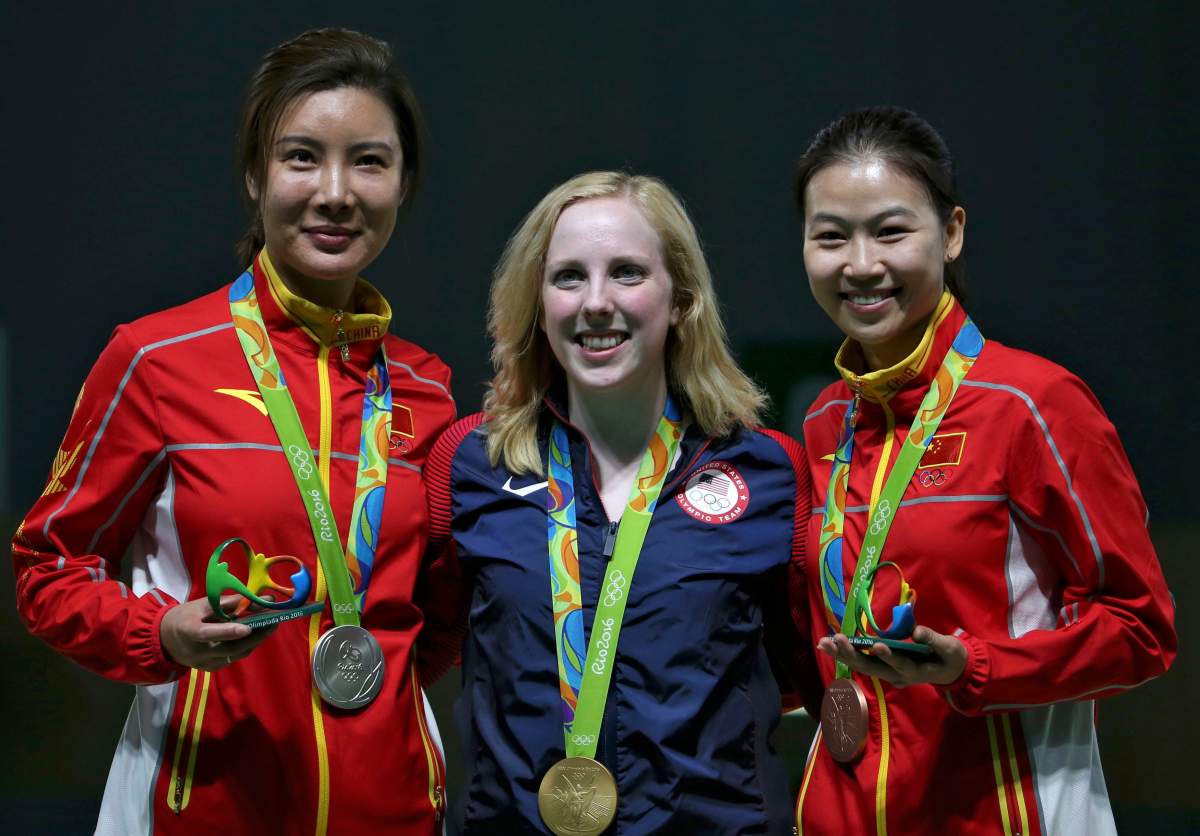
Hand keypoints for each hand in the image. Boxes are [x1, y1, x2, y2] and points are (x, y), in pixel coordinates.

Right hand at [160, 595, 275, 670]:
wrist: (164, 639)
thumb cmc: (186, 615)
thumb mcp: (205, 604)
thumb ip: (233, 603)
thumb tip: (262, 600)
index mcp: (188, 630)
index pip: (207, 633)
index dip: (227, 632)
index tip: (247, 628)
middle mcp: (195, 651)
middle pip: (229, 648)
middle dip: (255, 636)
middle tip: (274, 622)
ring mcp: (203, 663)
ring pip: (235, 654)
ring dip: (255, 641)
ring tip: (271, 626)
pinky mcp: (210, 669)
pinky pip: (233, 658)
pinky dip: (246, 646)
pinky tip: (256, 635)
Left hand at [817, 626, 967, 687]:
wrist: (948, 671)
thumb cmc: (950, 657)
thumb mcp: (949, 648)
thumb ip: (934, 640)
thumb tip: (917, 632)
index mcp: (916, 671)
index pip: (901, 665)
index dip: (889, 656)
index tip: (877, 645)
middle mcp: (897, 676)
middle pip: (872, 668)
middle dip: (853, 654)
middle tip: (835, 640)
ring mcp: (888, 674)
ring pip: (863, 666)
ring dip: (843, 654)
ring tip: (824, 643)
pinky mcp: (882, 668)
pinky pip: (862, 662)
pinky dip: (846, 653)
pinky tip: (830, 644)